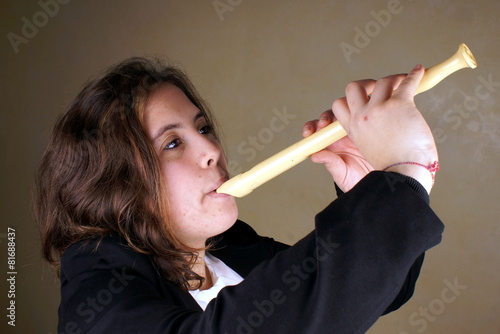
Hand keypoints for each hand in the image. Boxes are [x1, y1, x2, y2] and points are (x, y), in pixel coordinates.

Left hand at [302, 110, 373, 191]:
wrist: (379, 181)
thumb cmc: (357, 179)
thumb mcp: (341, 173)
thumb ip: (330, 163)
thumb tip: (315, 156)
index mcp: (331, 144)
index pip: (318, 131)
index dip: (311, 128)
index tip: (308, 133)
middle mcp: (340, 135)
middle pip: (330, 118)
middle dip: (325, 118)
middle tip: (324, 124)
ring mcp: (355, 129)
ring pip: (346, 113)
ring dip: (342, 112)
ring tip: (341, 119)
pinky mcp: (369, 126)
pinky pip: (364, 115)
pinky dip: (360, 111)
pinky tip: (359, 115)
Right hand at [331, 65, 437, 192]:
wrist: (403, 178)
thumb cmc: (385, 174)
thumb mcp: (349, 169)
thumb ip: (332, 161)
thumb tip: (313, 156)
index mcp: (351, 130)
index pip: (337, 108)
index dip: (342, 104)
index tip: (356, 103)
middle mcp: (362, 117)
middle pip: (352, 89)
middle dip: (362, 86)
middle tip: (375, 89)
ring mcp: (379, 109)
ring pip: (379, 82)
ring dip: (392, 80)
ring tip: (401, 83)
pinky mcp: (398, 105)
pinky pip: (405, 83)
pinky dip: (414, 76)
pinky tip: (418, 72)